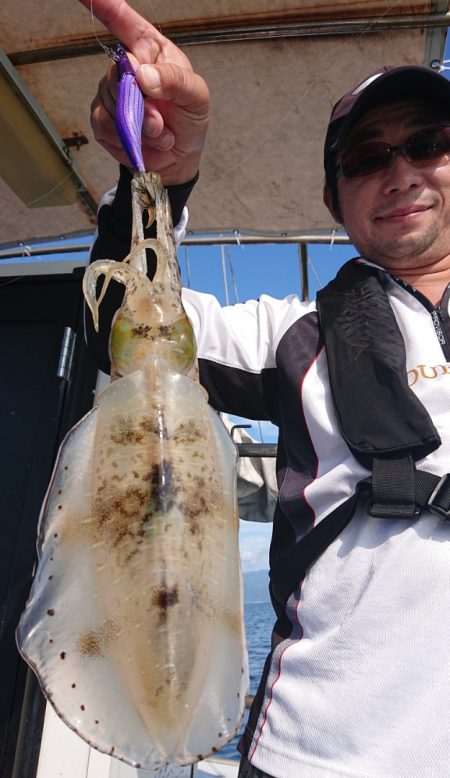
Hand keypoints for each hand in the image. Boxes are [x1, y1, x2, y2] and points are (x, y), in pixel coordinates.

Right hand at [79, 0, 209, 184]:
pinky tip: (142, 142)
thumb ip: (174, 80)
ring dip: (140, 127)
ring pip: (112, 102)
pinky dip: (127, 139)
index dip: (105, 5)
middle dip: (141, 102)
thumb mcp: (196, 96)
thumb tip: (141, 74)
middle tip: (161, 121)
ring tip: (160, 133)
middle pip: (117, 72)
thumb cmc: (188, 119)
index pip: (124, 20)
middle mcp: (127, 67)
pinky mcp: (102, 119)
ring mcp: (110, 92)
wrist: (178, 158)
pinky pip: (105, 125)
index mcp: (150, 50)